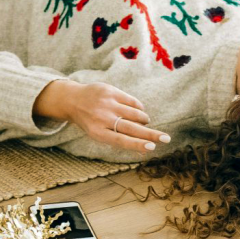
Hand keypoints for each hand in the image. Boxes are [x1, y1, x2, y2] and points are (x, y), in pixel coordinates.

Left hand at [35, 80, 170, 152]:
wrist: (73, 100)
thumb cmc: (91, 122)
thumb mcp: (99, 133)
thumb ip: (118, 138)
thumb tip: (145, 146)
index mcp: (98, 132)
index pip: (121, 141)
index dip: (137, 144)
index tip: (152, 148)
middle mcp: (102, 118)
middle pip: (131, 128)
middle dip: (151, 134)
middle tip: (166, 139)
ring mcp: (106, 103)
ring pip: (134, 113)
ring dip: (144, 119)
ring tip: (146, 122)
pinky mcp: (109, 90)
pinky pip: (131, 101)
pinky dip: (138, 107)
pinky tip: (139, 111)